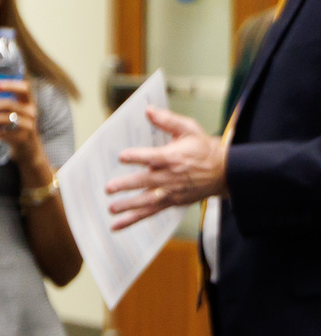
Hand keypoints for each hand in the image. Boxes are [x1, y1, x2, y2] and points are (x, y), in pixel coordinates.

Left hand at [0, 78, 46, 170]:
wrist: (26, 144)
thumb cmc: (12, 121)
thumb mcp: (8, 110)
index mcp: (27, 100)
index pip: (24, 88)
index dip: (9, 85)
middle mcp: (30, 111)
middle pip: (8, 105)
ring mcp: (27, 125)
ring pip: (5, 119)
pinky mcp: (20, 138)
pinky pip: (2, 134)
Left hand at [105, 107, 227, 227]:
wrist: (225, 171)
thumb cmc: (203, 148)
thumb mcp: (188, 129)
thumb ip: (168, 120)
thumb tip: (148, 110)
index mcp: (173, 157)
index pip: (153, 157)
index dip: (137, 157)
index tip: (122, 156)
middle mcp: (170, 176)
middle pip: (146, 181)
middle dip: (127, 185)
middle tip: (109, 188)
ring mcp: (170, 192)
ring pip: (147, 201)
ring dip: (128, 206)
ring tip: (111, 208)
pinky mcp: (171, 202)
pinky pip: (150, 213)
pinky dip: (133, 220)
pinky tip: (116, 225)